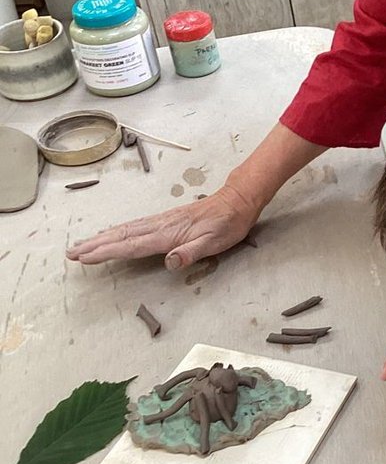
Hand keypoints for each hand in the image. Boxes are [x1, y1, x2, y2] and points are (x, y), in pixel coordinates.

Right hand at [65, 183, 258, 268]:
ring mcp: (161, 221)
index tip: (85, 257)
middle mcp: (160, 226)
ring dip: (102, 238)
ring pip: (125, 230)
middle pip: (121, 236)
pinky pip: (134, 226)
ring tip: (82, 244)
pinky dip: (117, 231)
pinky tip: (112, 234)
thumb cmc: (228, 224)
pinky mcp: (166, 220)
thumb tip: (169, 261)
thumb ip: (191, 252)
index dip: (107, 252)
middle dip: (95, 245)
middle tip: (72, 253)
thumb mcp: (216, 242)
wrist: (237, 201)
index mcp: (168, 234)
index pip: (131, 245)